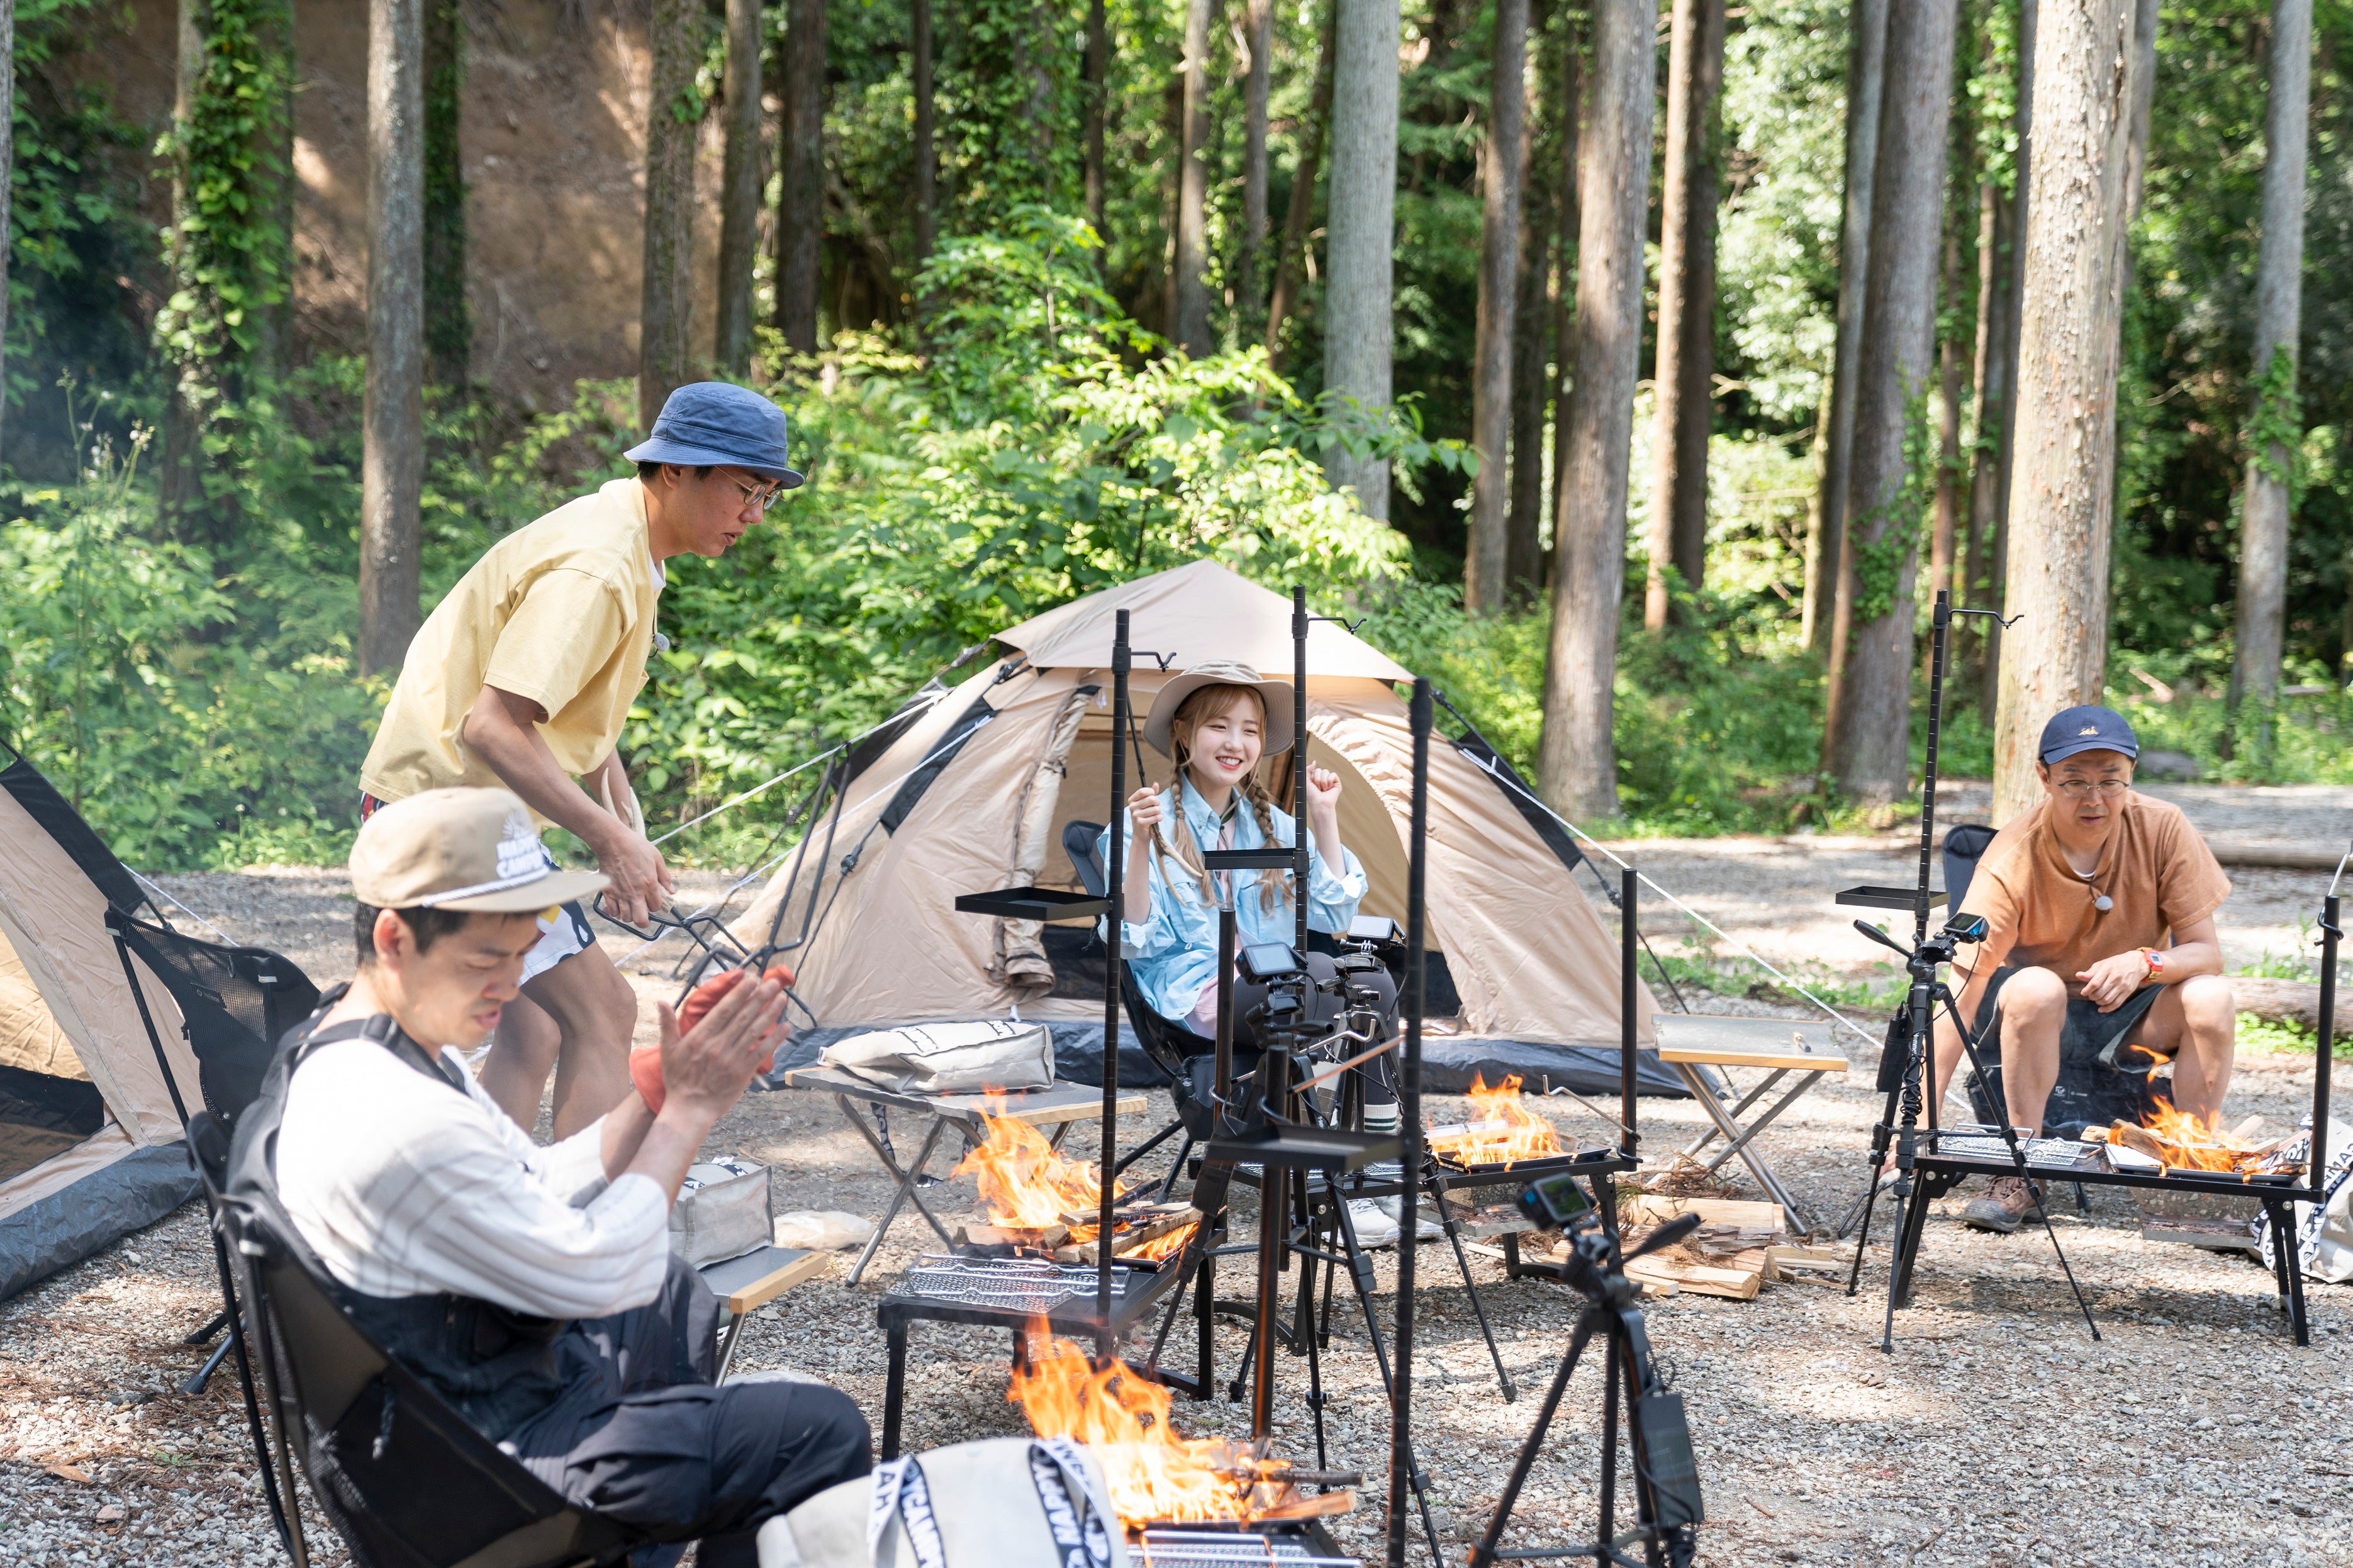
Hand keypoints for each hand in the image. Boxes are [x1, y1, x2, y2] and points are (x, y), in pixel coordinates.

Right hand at [596, 824, 673, 925]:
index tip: (653, 901)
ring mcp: (620, 893)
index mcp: (649, 884)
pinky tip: (619, 904)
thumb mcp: (657, 858)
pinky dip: (616, 911)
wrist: (613, 841)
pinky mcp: (608, 891)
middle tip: (642, 914)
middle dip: (643, 920)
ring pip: (625, 918)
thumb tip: (672, 891)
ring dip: (629, 915)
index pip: (656, 907)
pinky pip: (612, 911)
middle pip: (640, 920)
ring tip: (631, 907)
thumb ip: (665, 877)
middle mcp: (635, 892)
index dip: (656, 906)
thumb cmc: (636, 847)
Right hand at [655, 970, 786, 1119]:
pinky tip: (786, 1026)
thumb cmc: (678, 1079)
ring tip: (782, 997)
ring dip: (770, 1012)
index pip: (724, 1009)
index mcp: (700, 1037)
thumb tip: (660, 1001)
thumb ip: (667, 1024)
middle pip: (743, 1016)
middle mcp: (718, 1044)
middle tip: (774, 982)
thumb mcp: (668, 1050)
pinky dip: (775, 1038)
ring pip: (755, 1030)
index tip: (752, 979)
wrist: (689, 1109)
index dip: (740, 993)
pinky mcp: (744, 1072)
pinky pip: (763, 1052)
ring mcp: (733, 1058)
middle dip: (760, 997)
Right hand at [1126, 784, 1162, 842]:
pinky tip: (1156, 820)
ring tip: (1154, 815)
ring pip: (1156, 809)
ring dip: (1159, 812)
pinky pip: (1156, 817)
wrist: (1141, 834)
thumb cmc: (1145, 817)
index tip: (1153, 797)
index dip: (1152, 793)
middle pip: (1152, 799)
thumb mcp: (1147, 804)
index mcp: (1132, 800)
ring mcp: (1135, 815)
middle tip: (1156, 808)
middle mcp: (1132, 807)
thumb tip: (1155, 784)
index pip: (1143, 791)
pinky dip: (1159, 818)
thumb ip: (1151, 793)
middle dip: (1158, 803)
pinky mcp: (1141, 823)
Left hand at [1304, 764, 1341, 820]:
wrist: (1319, 803)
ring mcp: (1329, 780)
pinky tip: (1328, 788)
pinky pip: (1333, 774)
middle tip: (1317, 788)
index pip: (1314, 770)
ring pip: (1326, 771)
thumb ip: (1307, 770)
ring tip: (1323, 790)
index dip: (1312, 777)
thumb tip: (1314, 761)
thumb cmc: (1311, 795)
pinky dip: (1329, 781)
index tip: (1312, 785)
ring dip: (1322, 781)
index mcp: (1315, 778)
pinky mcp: (1336, 783)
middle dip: (1317, 779)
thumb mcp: (1306, 781)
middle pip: (1320, 770)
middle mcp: (1322, 779)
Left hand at [2075, 950, 2149, 1012]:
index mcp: (2107, 969)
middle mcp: (2115, 978)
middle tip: (2090, 996)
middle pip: (2100, 993)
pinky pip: (2117, 1004)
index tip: (2083, 992)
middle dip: (2092, 997)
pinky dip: (2108, 1009)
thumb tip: (2078, 975)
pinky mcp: (2128, 992)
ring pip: (2107, 999)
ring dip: (2099, 1002)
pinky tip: (2101, 1009)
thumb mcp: (2102, 964)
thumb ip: (2090, 972)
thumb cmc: (2116, 963)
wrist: (2136, 963)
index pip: (2094, 983)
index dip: (2087, 990)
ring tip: (2096, 999)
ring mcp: (2123, 985)